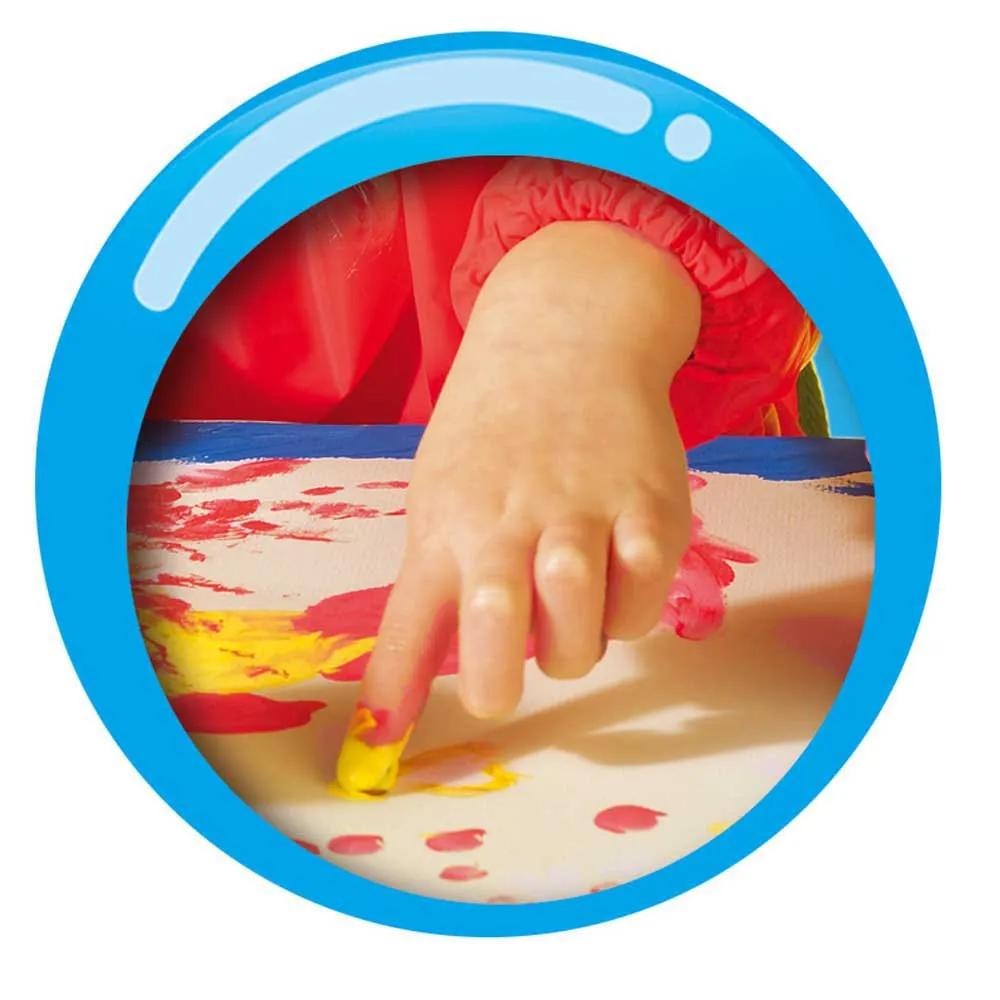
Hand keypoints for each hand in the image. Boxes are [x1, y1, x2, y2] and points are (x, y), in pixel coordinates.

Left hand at [335, 221, 700, 794]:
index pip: (408, 625)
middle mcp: (504, 523)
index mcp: (444, 527)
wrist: (565, 334)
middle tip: (499, 683)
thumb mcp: (442, 490)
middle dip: (493, 684)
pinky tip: (621, 579)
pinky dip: (633, 611)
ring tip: (571, 617)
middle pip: (493, 629)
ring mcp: (578, 513)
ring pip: (576, 625)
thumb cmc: (495, 430)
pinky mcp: (647, 504)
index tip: (374, 752)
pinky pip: (645, 595)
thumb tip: (435, 660)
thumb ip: (441, 572)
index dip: (392, 696)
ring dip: (573, 648)